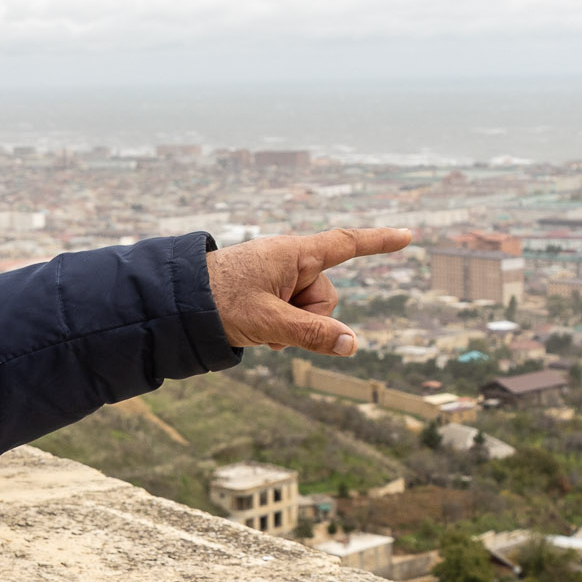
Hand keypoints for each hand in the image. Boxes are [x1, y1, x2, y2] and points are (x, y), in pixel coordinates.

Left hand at [206, 228, 412, 355]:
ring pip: (310, 309)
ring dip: (290, 324)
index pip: (346, 244)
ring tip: (256, 324)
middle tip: (271, 322)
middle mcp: (289, 260)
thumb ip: (312, 333)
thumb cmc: (217, 302)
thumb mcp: (268, 323)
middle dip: (309, 316)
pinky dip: (280, 325)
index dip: (379, 243)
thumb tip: (352, 345)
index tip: (407, 236)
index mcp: (293, 253)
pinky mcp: (267, 290)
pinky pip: (291, 312)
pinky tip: (254, 327)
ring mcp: (278, 275)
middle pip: (327, 295)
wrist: (174, 302)